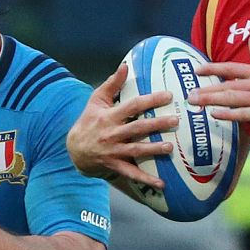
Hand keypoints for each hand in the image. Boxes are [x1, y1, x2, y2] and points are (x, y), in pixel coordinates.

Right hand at [65, 62, 176, 188]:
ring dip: (153, 150)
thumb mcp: (96, 100)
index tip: (168, 96)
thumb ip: (112, 83)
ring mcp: (113, 151)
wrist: (74, 149)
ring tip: (170, 148)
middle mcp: (112, 134)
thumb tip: (126, 65)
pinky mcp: (114, 166)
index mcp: (109, 116)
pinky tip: (161, 184)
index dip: (150, 100)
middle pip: (137, 128)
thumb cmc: (89, 121)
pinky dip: (146, 180)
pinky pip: (131, 174)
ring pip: (136, 150)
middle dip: (157, 124)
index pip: (132, 106)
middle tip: (175, 120)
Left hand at [191, 36, 249, 136]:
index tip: (197, 70)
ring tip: (195, 103)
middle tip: (188, 94)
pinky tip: (215, 114)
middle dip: (206, 89)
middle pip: (227, 85)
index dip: (212, 68)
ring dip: (211, 100)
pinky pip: (243, 113)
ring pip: (231, 98)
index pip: (231, 68)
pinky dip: (228, 114)